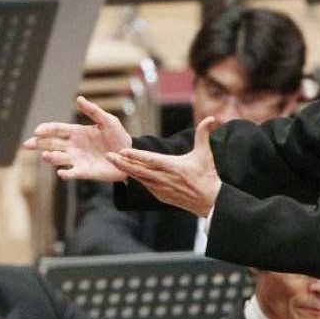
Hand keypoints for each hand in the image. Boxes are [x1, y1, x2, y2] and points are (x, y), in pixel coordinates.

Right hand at [23, 96, 131, 182]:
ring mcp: (77, 159)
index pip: (57, 130)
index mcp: (77, 132)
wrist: (128, 155)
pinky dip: (66, 174)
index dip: (46, 130)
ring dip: (51, 157)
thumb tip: (79, 99)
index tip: (37, 131)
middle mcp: (73, 146)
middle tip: (28, 145)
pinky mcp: (84, 172)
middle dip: (39, 144)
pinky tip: (61, 173)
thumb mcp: (108, 120)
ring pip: (59, 158)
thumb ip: (94, 111)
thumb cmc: (118, 136)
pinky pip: (72, 173)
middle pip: (51, 144)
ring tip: (47, 155)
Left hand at [106, 117, 221, 217]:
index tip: (123, 151)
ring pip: (138, 178)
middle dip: (122, 163)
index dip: (136, 156)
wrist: (209, 200)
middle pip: (138, 170)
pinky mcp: (159, 195)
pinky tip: (124, 172)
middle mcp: (164, 178)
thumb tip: (211, 118)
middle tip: (107, 155)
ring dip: (125, 170)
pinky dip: (134, 178)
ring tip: (111, 161)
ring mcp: (160, 188)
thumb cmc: (207, 175)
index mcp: (172, 167)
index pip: (150, 160)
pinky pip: (144, 185)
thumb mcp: (205, 154)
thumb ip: (203, 135)